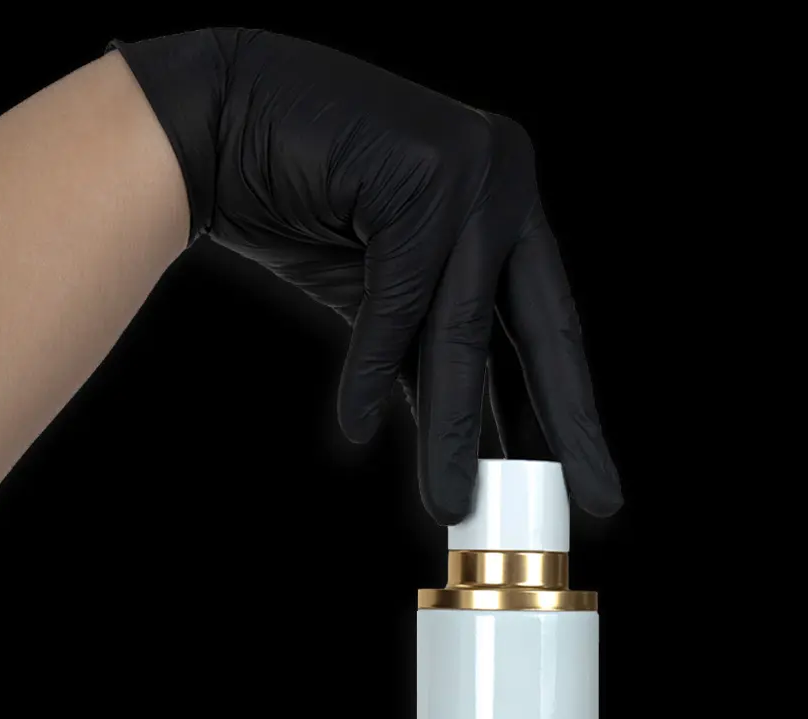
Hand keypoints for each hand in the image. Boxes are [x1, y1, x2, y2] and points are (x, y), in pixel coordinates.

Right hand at [108, 28, 622, 523]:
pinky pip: (399, 302)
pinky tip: (356, 427)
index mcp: (512, 214)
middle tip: (595, 502)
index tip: (590, 479)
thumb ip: (435, 361)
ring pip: (463, 332)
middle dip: (566, 428)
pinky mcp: (423, 177)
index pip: (548, 332)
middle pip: (542, 334)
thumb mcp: (388, 301)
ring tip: (452, 506)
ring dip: (453, 431)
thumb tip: (472, 453)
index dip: (567, 414)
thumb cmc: (303, 206)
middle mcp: (508, 186)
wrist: (212, 122)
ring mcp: (472, 174)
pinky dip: (370, 370)